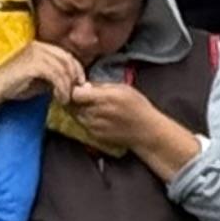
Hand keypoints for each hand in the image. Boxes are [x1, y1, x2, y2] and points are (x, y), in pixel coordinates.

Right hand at [0, 41, 84, 110]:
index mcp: (40, 46)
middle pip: (67, 59)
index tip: (80, 84)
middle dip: (75, 77)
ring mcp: (35, 53)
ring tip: (65, 99)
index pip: (66, 55)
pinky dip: (61, 88)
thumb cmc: (14, 85)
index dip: (77, 69)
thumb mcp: (39, 80)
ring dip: (67, 86)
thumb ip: (54, 77)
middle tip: (76, 93)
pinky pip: (55, 75)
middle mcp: (38, 46)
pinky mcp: (33, 63)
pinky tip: (59, 98)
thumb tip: (73, 83)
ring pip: (63, 68)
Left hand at [56, 76, 197, 169]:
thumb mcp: (123, 88)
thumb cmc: (138, 107)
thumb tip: (83, 84)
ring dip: (79, 109)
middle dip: (75, 99)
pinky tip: (96, 115)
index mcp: (106, 98)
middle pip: (72, 105)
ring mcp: (95, 126)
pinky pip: (82, 124)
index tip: (79, 87)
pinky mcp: (95, 136)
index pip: (75, 94)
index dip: (74, 89)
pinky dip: (85, 119)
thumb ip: (101, 86)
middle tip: (82, 95)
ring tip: (91, 105)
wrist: (146, 132)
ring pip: (75, 115)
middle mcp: (98, 113)